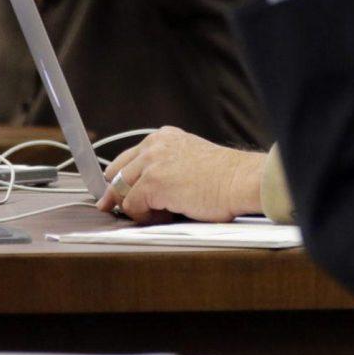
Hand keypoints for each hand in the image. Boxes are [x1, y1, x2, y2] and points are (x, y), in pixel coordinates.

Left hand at [97, 127, 264, 223]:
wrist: (240, 180)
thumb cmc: (224, 176)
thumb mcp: (189, 158)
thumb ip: (165, 165)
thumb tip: (143, 189)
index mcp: (164, 137)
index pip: (127, 158)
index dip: (119, 179)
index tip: (113, 194)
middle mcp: (154, 145)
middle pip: (117, 174)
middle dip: (118, 194)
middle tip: (119, 209)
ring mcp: (152, 163)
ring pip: (122, 191)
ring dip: (136, 207)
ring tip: (161, 213)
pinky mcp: (152, 184)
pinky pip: (132, 207)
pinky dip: (145, 217)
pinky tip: (166, 216)